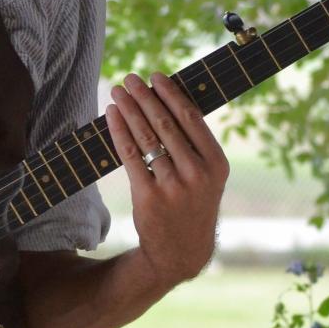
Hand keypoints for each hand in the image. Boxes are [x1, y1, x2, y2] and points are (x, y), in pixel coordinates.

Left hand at [104, 71, 229, 288]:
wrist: (181, 251)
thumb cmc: (191, 205)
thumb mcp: (206, 178)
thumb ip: (194, 145)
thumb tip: (168, 101)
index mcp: (217, 164)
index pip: (191, 118)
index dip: (171, 94)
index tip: (155, 76)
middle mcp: (198, 174)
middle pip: (166, 125)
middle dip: (145, 97)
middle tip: (130, 79)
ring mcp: (173, 187)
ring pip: (147, 139)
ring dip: (129, 110)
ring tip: (117, 92)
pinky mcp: (149, 197)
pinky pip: (131, 157)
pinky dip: (119, 133)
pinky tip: (112, 117)